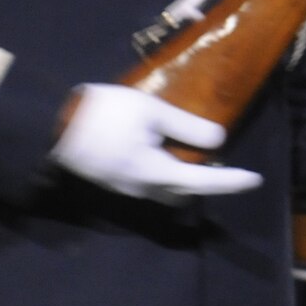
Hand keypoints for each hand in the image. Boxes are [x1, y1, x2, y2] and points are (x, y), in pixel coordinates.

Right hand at [51, 84, 261, 203]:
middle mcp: (140, 189)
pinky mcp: (111, 180)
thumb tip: (220, 141)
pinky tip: (165, 153)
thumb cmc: (104, 114)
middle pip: (182, 193)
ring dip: (184, 179)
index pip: (202, 182)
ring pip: (163, 190)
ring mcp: (122, 188)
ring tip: (199, 157)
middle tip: (226, 166)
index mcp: (154, 173)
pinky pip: (146, 183)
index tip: (254, 180)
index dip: (230, 182)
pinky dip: (164, 174)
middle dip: (206, 184)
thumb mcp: (151, 112)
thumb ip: (186, 127)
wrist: (50, 126)